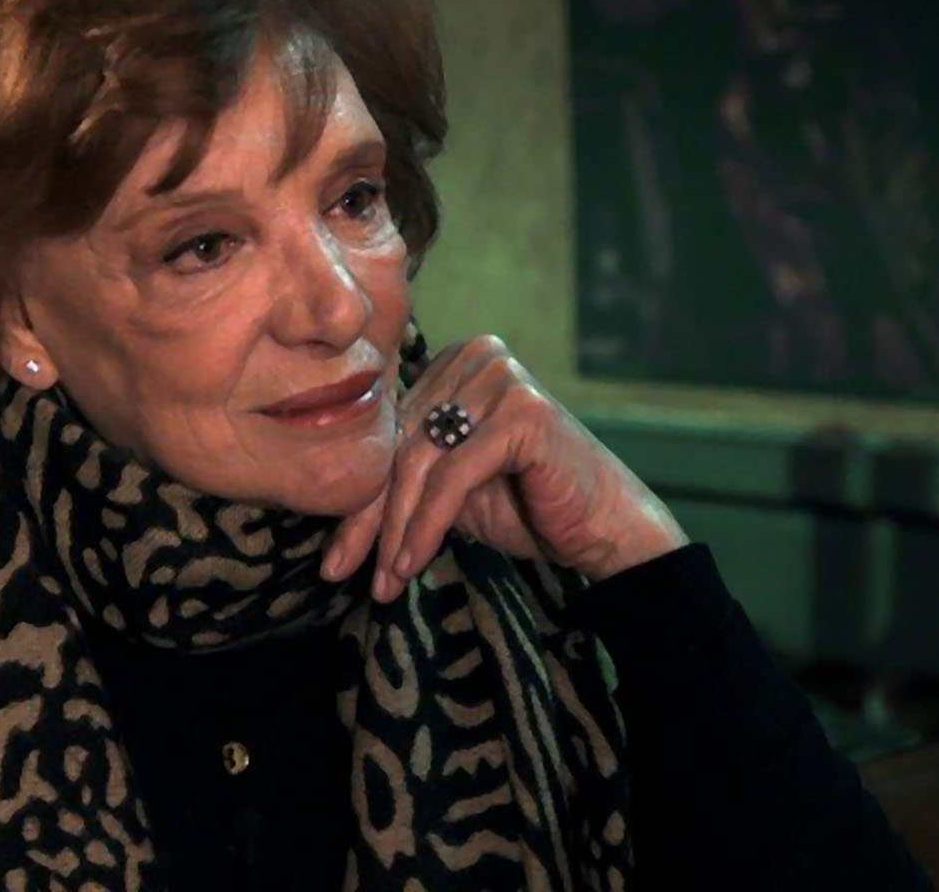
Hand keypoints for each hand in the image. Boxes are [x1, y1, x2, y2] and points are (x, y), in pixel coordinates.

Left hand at [322, 336, 689, 600]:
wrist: (605, 529)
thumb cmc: (531, 506)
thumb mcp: (451, 486)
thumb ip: (405, 471)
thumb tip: (334, 497)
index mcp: (455, 362)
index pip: (390, 432)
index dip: (357, 496)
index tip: (332, 555)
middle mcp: (476, 357)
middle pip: (399, 445)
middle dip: (368, 518)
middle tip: (338, 571)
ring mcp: (500, 378)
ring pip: (419, 462)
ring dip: (394, 530)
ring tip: (382, 582)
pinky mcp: (521, 412)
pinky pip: (452, 477)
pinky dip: (425, 526)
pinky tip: (410, 564)